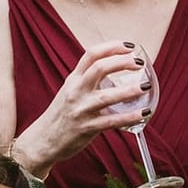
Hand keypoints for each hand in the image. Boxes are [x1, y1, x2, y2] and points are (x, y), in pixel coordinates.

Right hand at [13, 41, 146, 170]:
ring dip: (129, 90)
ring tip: (145, 86)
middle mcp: (76, 92)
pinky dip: (129, 117)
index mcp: (73, 80)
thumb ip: (87, 80)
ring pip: (107, 96)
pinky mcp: (86, 128)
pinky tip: (143, 113)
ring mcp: (80, 110)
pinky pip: (111, 121)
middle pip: (99, 68)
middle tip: (139, 63)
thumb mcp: (70, 91)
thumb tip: (113, 69)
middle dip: (122, 62)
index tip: (129, 46)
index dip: (112, 47)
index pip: (91, 55)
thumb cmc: (61, 116)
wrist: (42, 141)